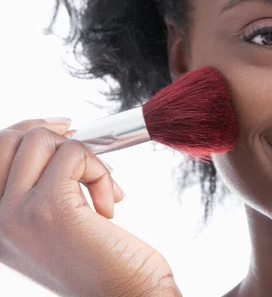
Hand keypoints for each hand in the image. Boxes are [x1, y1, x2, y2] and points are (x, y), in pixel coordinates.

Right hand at [0, 118, 181, 296]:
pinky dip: (101, 172)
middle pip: (11, 140)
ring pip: (40, 140)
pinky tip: (110, 205)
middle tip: (88, 162)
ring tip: (100, 190)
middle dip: (59, 140)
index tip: (62, 127)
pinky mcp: (48, 208)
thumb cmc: (98, 261)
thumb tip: (52, 131)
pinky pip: (74, 154)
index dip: (26, 128)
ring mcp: (13, 213)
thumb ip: (39, 184)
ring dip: (83, 156)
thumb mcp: (53, 221)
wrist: (125, 295)